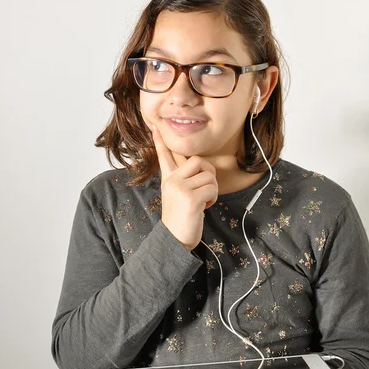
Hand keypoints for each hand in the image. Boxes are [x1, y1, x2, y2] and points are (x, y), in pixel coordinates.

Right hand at [152, 124, 218, 250]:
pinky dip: (213, 198)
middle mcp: (172, 180)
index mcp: (168, 179)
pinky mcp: (190, 197)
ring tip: (203, 201)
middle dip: (209, 174)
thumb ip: (183, 182)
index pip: (164, 156)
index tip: (156, 128)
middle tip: (205, 189)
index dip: (160, 142)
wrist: (174, 240)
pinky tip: (204, 207)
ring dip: (212, 189)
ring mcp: (180, 188)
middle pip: (199, 161)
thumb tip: (198, 170)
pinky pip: (212, 188)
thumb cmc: (181, 220)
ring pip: (209, 175)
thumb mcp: (177, 197)